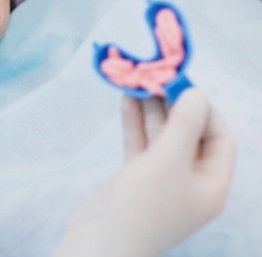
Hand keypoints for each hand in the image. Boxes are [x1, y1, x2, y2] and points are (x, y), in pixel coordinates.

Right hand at [53, 89, 234, 256]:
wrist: (98, 243)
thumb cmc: (142, 205)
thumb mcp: (168, 161)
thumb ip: (184, 124)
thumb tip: (196, 92)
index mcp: (211, 184)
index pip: (220, 138)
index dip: (205, 110)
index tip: (184, 85)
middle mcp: (190, 181)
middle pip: (189, 134)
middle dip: (174, 105)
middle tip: (158, 77)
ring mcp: (161, 179)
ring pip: (161, 136)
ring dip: (151, 110)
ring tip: (140, 81)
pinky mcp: (136, 177)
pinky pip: (141, 144)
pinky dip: (135, 123)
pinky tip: (126, 100)